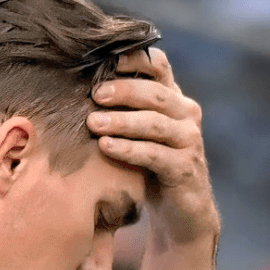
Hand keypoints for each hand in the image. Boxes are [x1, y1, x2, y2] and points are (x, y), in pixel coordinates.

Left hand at [86, 48, 219, 246]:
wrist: (180, 212)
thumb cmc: (151, 168)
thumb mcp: (141, 134)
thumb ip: (125, 110)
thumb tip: (81, 86)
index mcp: (174, 98)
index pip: (159, 65)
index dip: (135, 58)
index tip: (103, 58)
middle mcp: (186, 114)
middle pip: (155, 93)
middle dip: (123, 90)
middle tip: (94, 94)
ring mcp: (189, 140)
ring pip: (154, 123)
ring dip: (121, 121)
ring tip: (93, 122)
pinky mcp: (184, 168)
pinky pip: (154, 154)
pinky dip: (128, 149)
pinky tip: (105, 147)